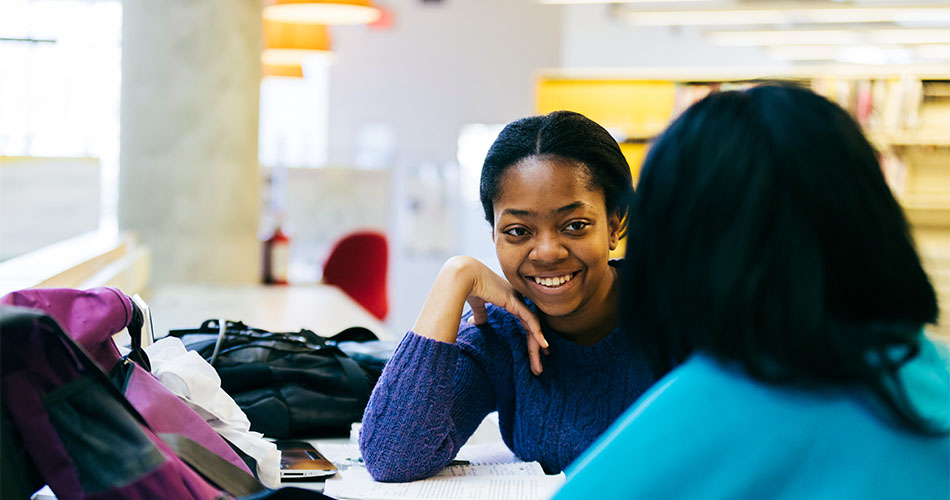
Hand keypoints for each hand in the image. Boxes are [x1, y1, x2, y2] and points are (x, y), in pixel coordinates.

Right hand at [414, 256, 548, 374]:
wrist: (464, 277)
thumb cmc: (468, 287)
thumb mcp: (477, 304)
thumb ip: (481, 313)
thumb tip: (476, 322)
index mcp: (510, 299)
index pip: (525, 321)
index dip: (531, 337)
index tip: (535, 352)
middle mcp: (517, 299)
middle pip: (531, 327)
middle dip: (535, 348)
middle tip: (537, 367)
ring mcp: (517, 300)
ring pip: (533, 327)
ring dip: (537, 347)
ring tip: (539, 365)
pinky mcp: (514, 302)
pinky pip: (530, 320)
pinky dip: (538, 333)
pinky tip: (543, 346)